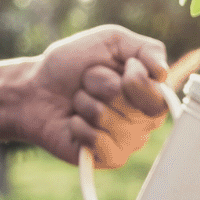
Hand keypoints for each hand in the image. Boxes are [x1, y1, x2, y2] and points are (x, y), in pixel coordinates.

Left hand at [14, 25, 174, 166]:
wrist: (34, 89)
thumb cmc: (71, 64)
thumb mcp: (110, 40)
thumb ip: (146, 49)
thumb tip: (165, 72)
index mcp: (152, 91)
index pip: (158, 93)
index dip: (134, 78)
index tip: (120, 66)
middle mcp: (146, 119)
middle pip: (133, 107)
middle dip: (100, 86)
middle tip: (88, 83)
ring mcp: (129, 141)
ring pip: (112, 122)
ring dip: (85, 104)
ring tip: (78, 102)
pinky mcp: (110, 158)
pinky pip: (100, 143)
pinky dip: (79, 127)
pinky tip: (73, 122)